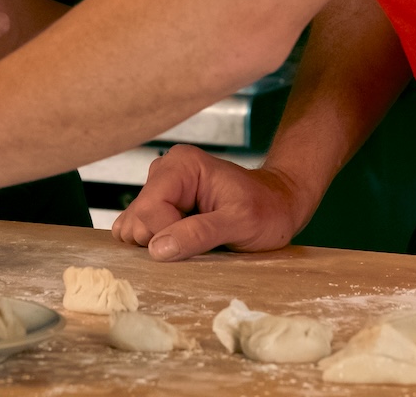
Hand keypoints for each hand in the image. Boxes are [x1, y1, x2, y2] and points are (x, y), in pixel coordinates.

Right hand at [110, 145, 311, 261]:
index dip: (167, 236)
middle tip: (199, 242)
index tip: (198, 244)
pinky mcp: (160, 209)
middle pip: (137, 220)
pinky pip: (142, 233)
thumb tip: (158, 249)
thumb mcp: (241, 223)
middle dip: (162, 241)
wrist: (280, 205)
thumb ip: (200, 233)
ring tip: (195, 241)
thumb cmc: (267, 209)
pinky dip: (159, 245)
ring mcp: (160, 191)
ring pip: (135, 228)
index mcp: (181, 166)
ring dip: (161, 245)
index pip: (149, 210)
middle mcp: (164, 172)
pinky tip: (186, 242)